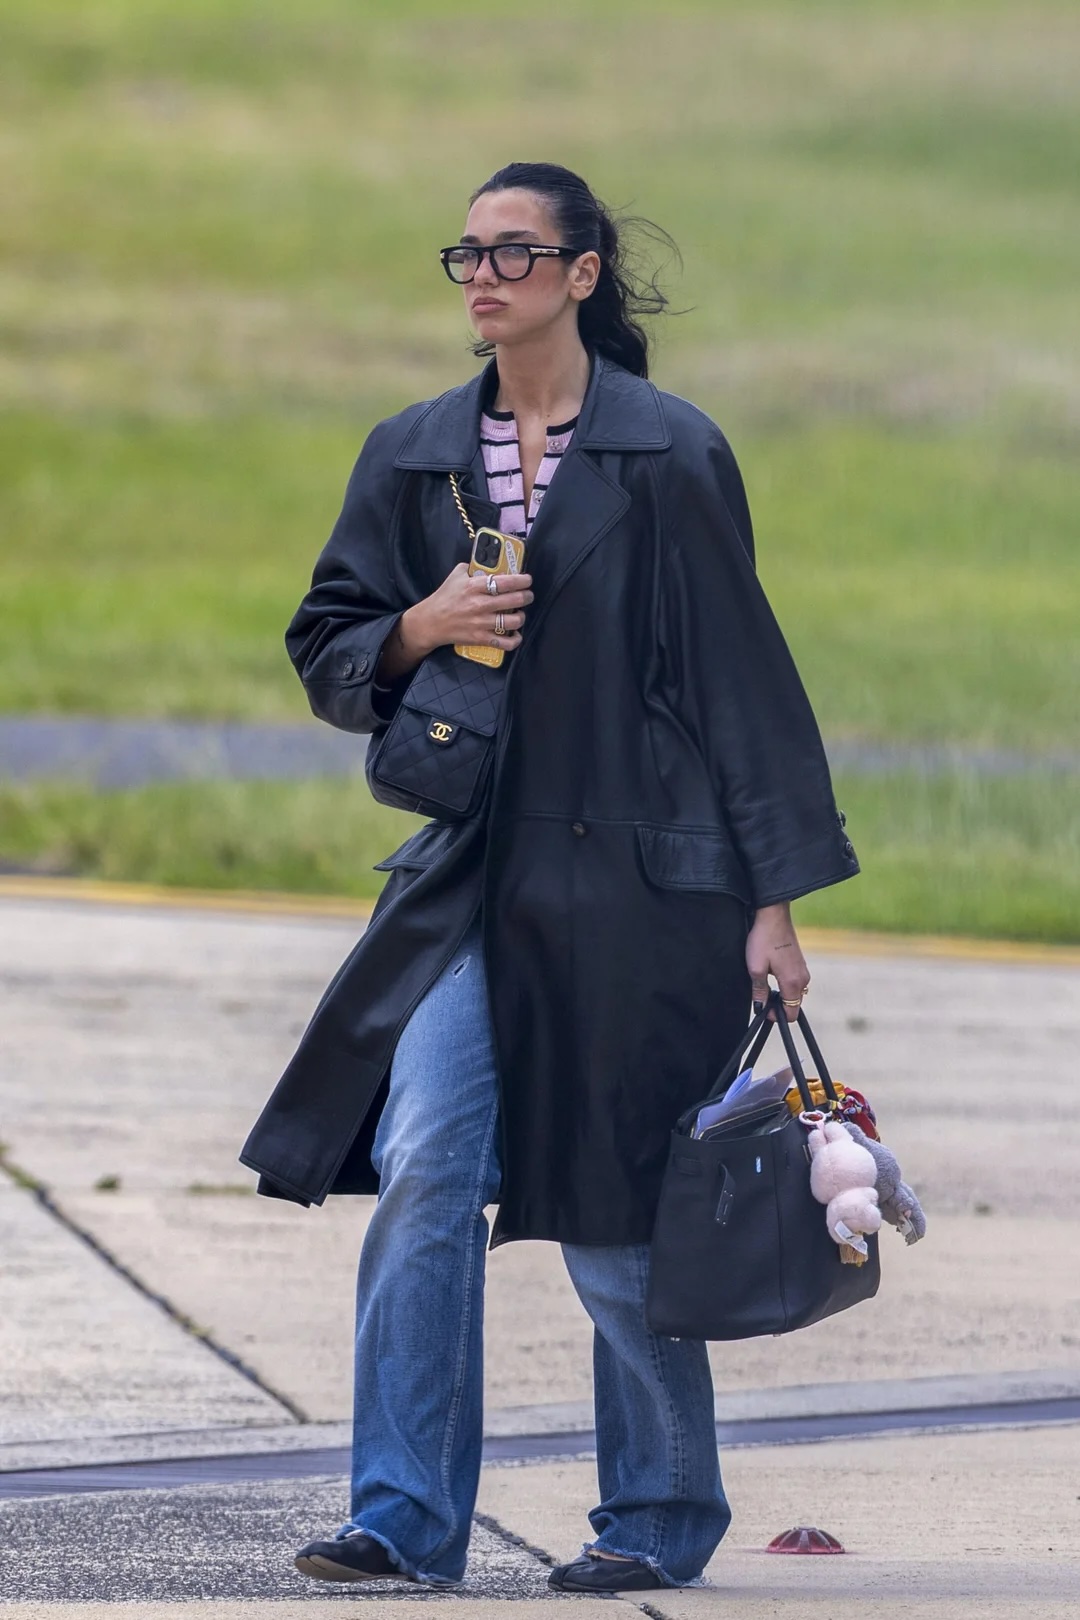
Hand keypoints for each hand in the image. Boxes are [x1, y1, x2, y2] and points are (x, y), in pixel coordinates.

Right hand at [376, 566, 534, 682]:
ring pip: (513, 621)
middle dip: (527, 597)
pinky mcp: (480, 639)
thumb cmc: (444, 597)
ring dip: (521, 617)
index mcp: (475, 586)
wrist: (430, 622)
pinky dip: (515, 640)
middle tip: (527, 595)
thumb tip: (489, 564)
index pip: (506, 582)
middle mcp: (480, 604)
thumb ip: (473, 568)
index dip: (522, 580)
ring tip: (519, 614)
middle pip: (515, 600)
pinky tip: (516, 635)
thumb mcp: (456, 575)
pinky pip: (505, 642)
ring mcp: (481, 623)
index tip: (527, 580)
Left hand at [745, 901, 809, 1021]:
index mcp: (793, 983)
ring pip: (794, 993)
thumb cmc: (764, 940)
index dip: (776, 1016)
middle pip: (793, 1004)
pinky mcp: (800, 963)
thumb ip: (760, 992)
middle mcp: (803, 978)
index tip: (763, 1009)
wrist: (773, 916)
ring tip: (764, 984)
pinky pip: (794, 982)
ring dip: (781, 994)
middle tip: (761, 996)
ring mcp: (803, 970)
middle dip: (778, 1006)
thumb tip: (760, 1008)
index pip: (792, 1013)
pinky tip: (771, 974)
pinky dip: (784, 985)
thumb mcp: (755, 969)